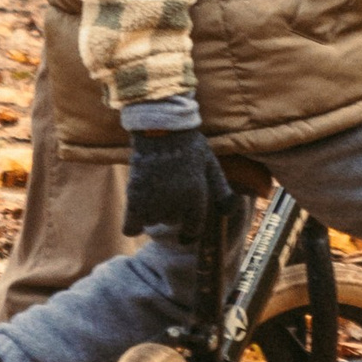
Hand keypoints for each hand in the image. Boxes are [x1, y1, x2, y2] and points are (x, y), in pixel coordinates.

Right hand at [123, 125, 233, 241]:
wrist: (159, 127)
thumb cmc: (188, 145)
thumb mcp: (211, 165)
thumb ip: (222, 190)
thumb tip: (230, 211)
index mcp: (196, 197)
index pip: (193, 230)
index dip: (189, 232)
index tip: (185, 233)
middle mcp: (175, 203)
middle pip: (171, 222)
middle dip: (171, 211)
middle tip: (168, 190)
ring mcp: (153, 201)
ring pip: (152, 221)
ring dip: (153, 212)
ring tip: (153, 192)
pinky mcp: (134, 196)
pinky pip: (131, 226)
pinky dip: (133, 226)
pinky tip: (135, 222)